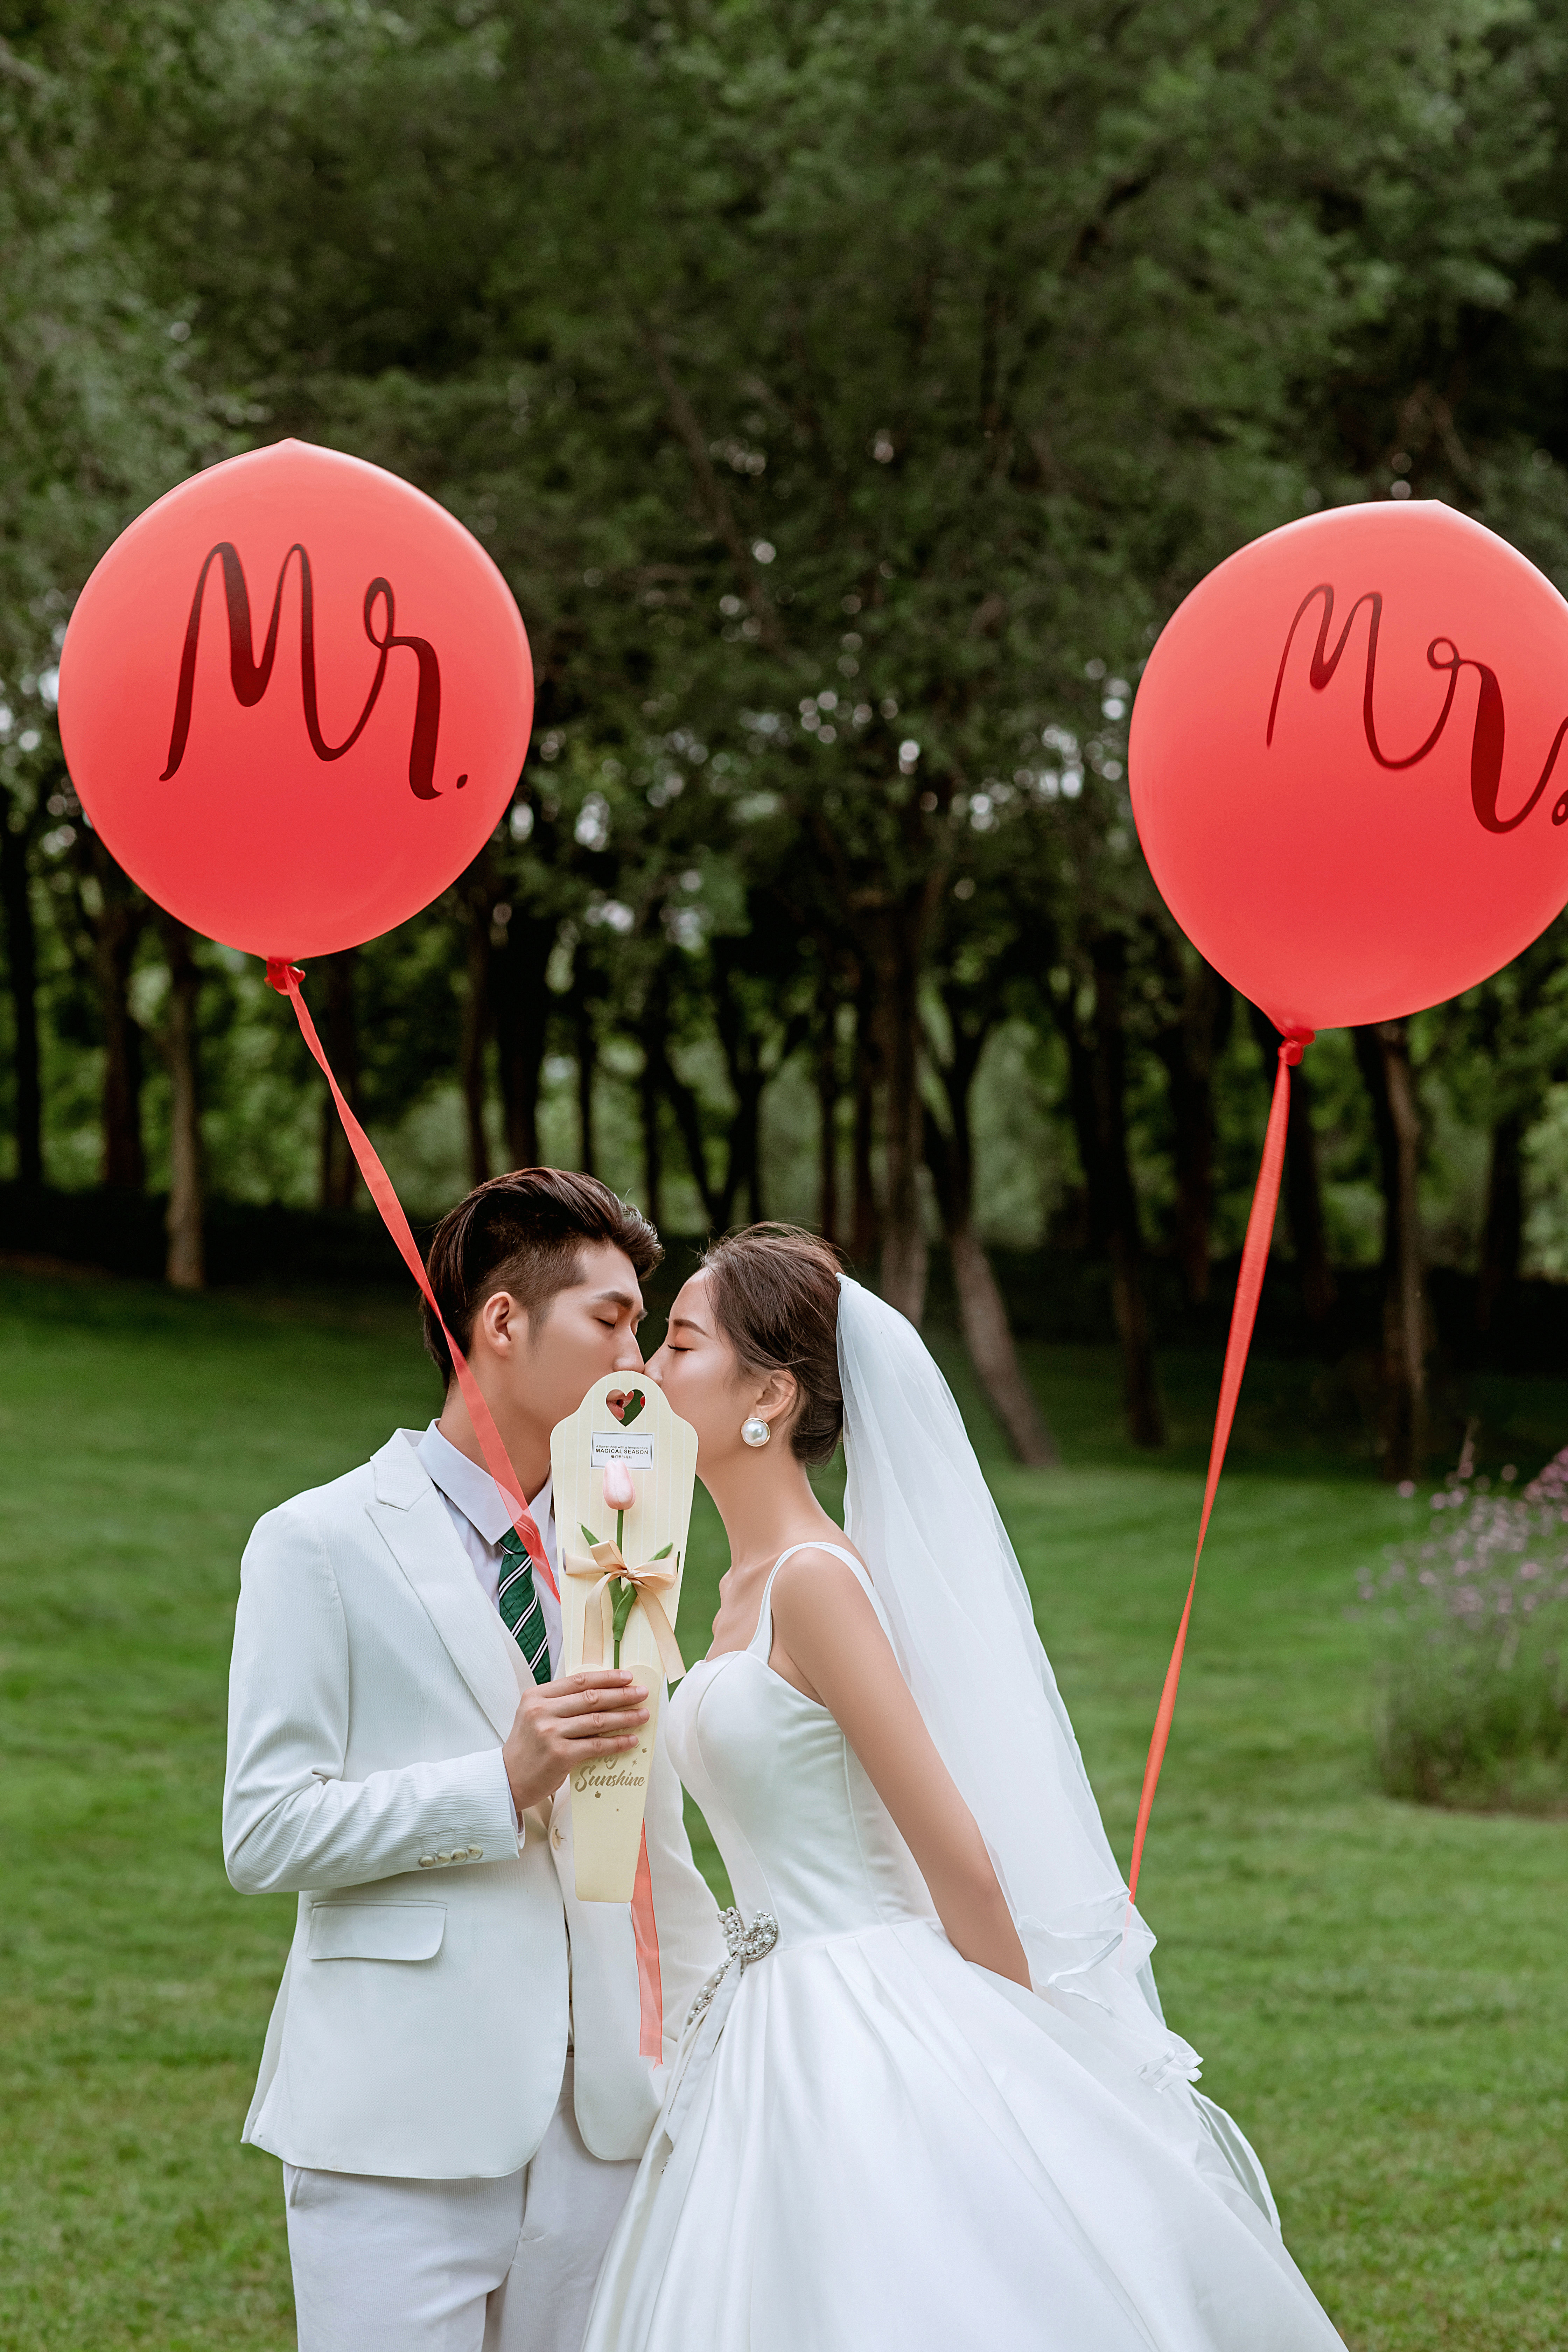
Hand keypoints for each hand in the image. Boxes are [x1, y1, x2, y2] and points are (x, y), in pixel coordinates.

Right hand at [503, 1669, 649, 1815]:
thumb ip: (561, 1703)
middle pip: (591, 1698)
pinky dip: (616, 1742)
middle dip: (621, 1695)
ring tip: (642, 1715)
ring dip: (625, 1717)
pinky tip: (631, 1740)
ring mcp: (550, 1733)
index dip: (606, 1678)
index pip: (578, 1681)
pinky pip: (596, 1745)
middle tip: (642, 1693)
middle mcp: (542, 1711)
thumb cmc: (527, 1747)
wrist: (507, 1779)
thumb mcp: (535, 1715)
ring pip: (597, 1720)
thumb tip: (602, 1693)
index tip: (627, 1677)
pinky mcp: (560, 1755)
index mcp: (537, 1696)